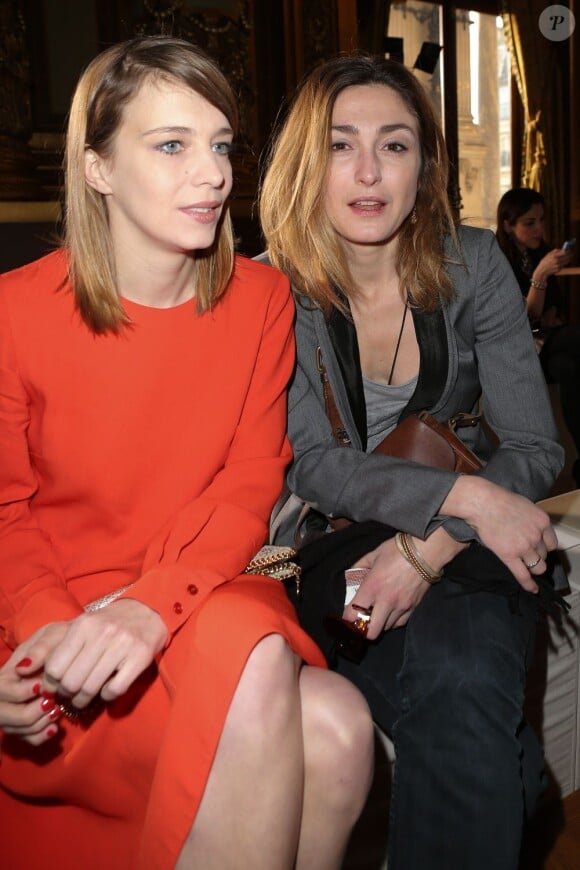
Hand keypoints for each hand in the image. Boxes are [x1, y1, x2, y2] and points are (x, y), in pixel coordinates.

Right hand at [0, 646, 62, 746]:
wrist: (73, 649)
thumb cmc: (60, 641)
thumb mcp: (52, 636)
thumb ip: (40, 649)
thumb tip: (23, 668)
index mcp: (6, 673)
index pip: (2, 690)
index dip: (20, 692)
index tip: (41, 686)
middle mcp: (4, 695)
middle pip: (4, 715)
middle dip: (29, 713)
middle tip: (52, 704)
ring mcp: (13, 711)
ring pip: (15, 729)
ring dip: (37, 724)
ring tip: (56, 711)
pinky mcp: (25, 723)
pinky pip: (26, 739)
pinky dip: (40, 736)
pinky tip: (54, 728)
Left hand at [31, 599, 167, 708]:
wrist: (148, 610)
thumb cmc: (109, 622)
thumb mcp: (82, 626)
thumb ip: (57, 647)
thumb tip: (26, 670)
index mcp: (83, 625)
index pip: (54, 666)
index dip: (51, 683)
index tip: (54, 688)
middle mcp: (102, 633)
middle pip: (71, 681)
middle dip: (67, 694)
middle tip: (69, 695)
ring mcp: (123, 644)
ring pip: (91, 688)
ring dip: (84, 700)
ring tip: (83, 699)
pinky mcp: (140, 657)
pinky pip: (114, 689)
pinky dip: (106, 696)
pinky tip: (106, 689)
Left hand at [343, 537, 429, 636]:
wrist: (425, 551)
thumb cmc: (397, 551)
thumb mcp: (373, 555)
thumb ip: (359, 567)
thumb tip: (352, 576)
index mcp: (372, 587)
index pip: (353, 614)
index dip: (347, 619)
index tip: (347, 617)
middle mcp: (386, 601)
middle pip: (372, 632)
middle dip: (364, 630)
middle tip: (363, 620)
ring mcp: (401, 606)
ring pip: (386, 628)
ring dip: (379, 623)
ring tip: (377, 612)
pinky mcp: (413, 607)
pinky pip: (400, 623)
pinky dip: (393, 621)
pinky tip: (390, 612)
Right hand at [442, 477, 557, 590]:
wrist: (482, 503)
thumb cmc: (498, 499)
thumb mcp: (524, 505)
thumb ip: (530, 519)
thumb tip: (527, 528)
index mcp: (542, 521)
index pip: (551, 542)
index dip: (545, 547)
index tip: (539, 548)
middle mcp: (536, 535)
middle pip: (543, 554)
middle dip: (537, 556)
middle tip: (528, 556)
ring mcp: (524, 547)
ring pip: (537, 566)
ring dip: (534, 568)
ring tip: (529, 569)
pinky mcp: (509, 556)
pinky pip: (523, 575)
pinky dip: (529, 584)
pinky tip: (532, 589)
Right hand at [535, 247, 573, 282]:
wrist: (541, 271)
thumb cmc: (545, 262)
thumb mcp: (548, 254)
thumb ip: (555, 251)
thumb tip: (563, 249)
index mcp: (554, 256)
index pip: (565, 252)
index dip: (568, 251)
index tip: (569, 250)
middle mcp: (557, 261)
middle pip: (567, 257)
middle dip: (569, 255)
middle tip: (570, 254)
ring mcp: (558, 266)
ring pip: (566, 261)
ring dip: (567, 259)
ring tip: (564, 259)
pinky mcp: (559, 269)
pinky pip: (563, 265)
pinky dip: (562, 264)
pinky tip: (558, 264)